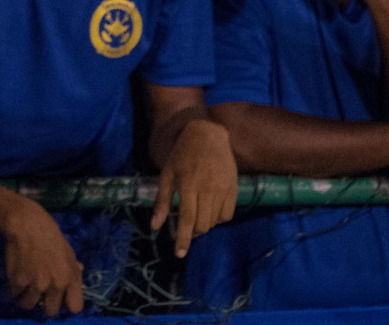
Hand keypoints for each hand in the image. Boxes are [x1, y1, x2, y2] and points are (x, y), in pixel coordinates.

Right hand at [0, 197, 84, 315]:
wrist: (27, 223)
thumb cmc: (50, 234)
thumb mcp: (68, 250)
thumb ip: (73, 266)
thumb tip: (80, 269)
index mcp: (71, 278)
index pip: (75, 307)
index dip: (66, 304)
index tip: (58, 298)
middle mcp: (56, 285)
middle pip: (50, 311)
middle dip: (43, 304)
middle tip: (38, 294)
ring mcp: (37, 284)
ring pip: (29, 305)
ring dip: (25, 298)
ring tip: (23, 288)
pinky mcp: (19, 280)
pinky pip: (14, 294)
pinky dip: (13, 289)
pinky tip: (14, 279)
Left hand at [153, 119, 237, 257]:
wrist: (208, 135)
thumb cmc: (182, 154)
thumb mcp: (167, 174)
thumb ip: (162, 201)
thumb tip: (154, 226)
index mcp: (188, 184)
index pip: (187, 219)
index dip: (183, 239)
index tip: (179, 253)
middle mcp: (207, 189)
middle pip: (202, 224)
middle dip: (193, 232)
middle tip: (187, 228)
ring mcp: (222, 189)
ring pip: (214, 222)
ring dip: (204, 225)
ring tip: (197, 215)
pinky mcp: (234, 189)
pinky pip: (227, 215)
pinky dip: (217, 219)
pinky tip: (210, 210)